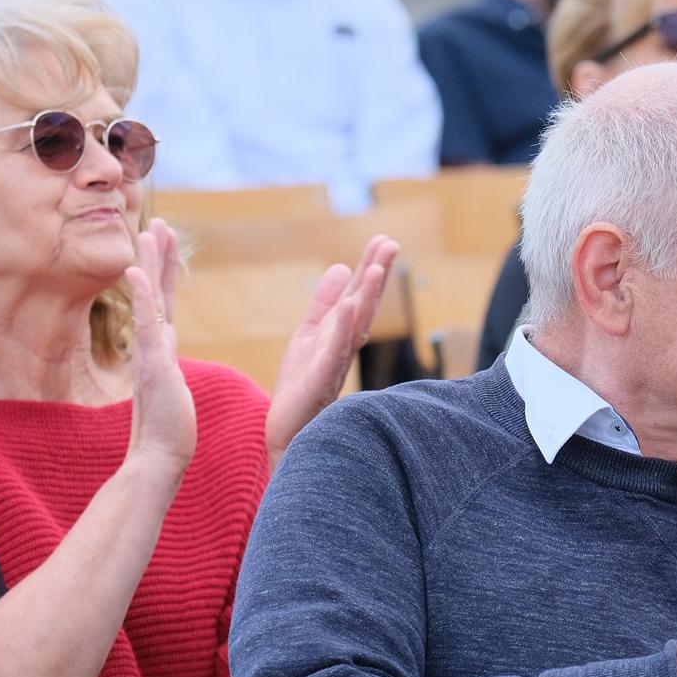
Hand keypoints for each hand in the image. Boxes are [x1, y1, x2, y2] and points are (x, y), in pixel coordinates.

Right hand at [124, 220, 196, 479]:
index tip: (165, 243)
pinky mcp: (151, 364)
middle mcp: (154, 346)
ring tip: (149, 231)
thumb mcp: (172, 393)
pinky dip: (141, 296)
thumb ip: (166, 375)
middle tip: (158, 222)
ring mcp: (150, 353)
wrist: (160, 457)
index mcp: (161, 350)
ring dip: (149, 265)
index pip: (164, 303)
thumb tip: (165, 369)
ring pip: (150, 300)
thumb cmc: (170, 430)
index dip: (164, 273)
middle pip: (157, 292)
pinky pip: (145, 323)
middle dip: (158, 257)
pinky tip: (135, 271)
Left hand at [265, 235, 398, 458]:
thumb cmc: (300, 389)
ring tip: (376, 270)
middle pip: (364, 307)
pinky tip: (351, 307)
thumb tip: (340, 268)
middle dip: (376, 276)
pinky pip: (334, 351)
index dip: (371, 270)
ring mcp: (334, 365)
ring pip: (354, 327)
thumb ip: (324, 304)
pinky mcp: (319, 382)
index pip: (359, 298)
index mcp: (340, 335)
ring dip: (367, 298)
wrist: (287, 434)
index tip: (384, 241)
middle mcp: (343, 348)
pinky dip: (344, 329)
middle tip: (390, 244)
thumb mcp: (309, 335)